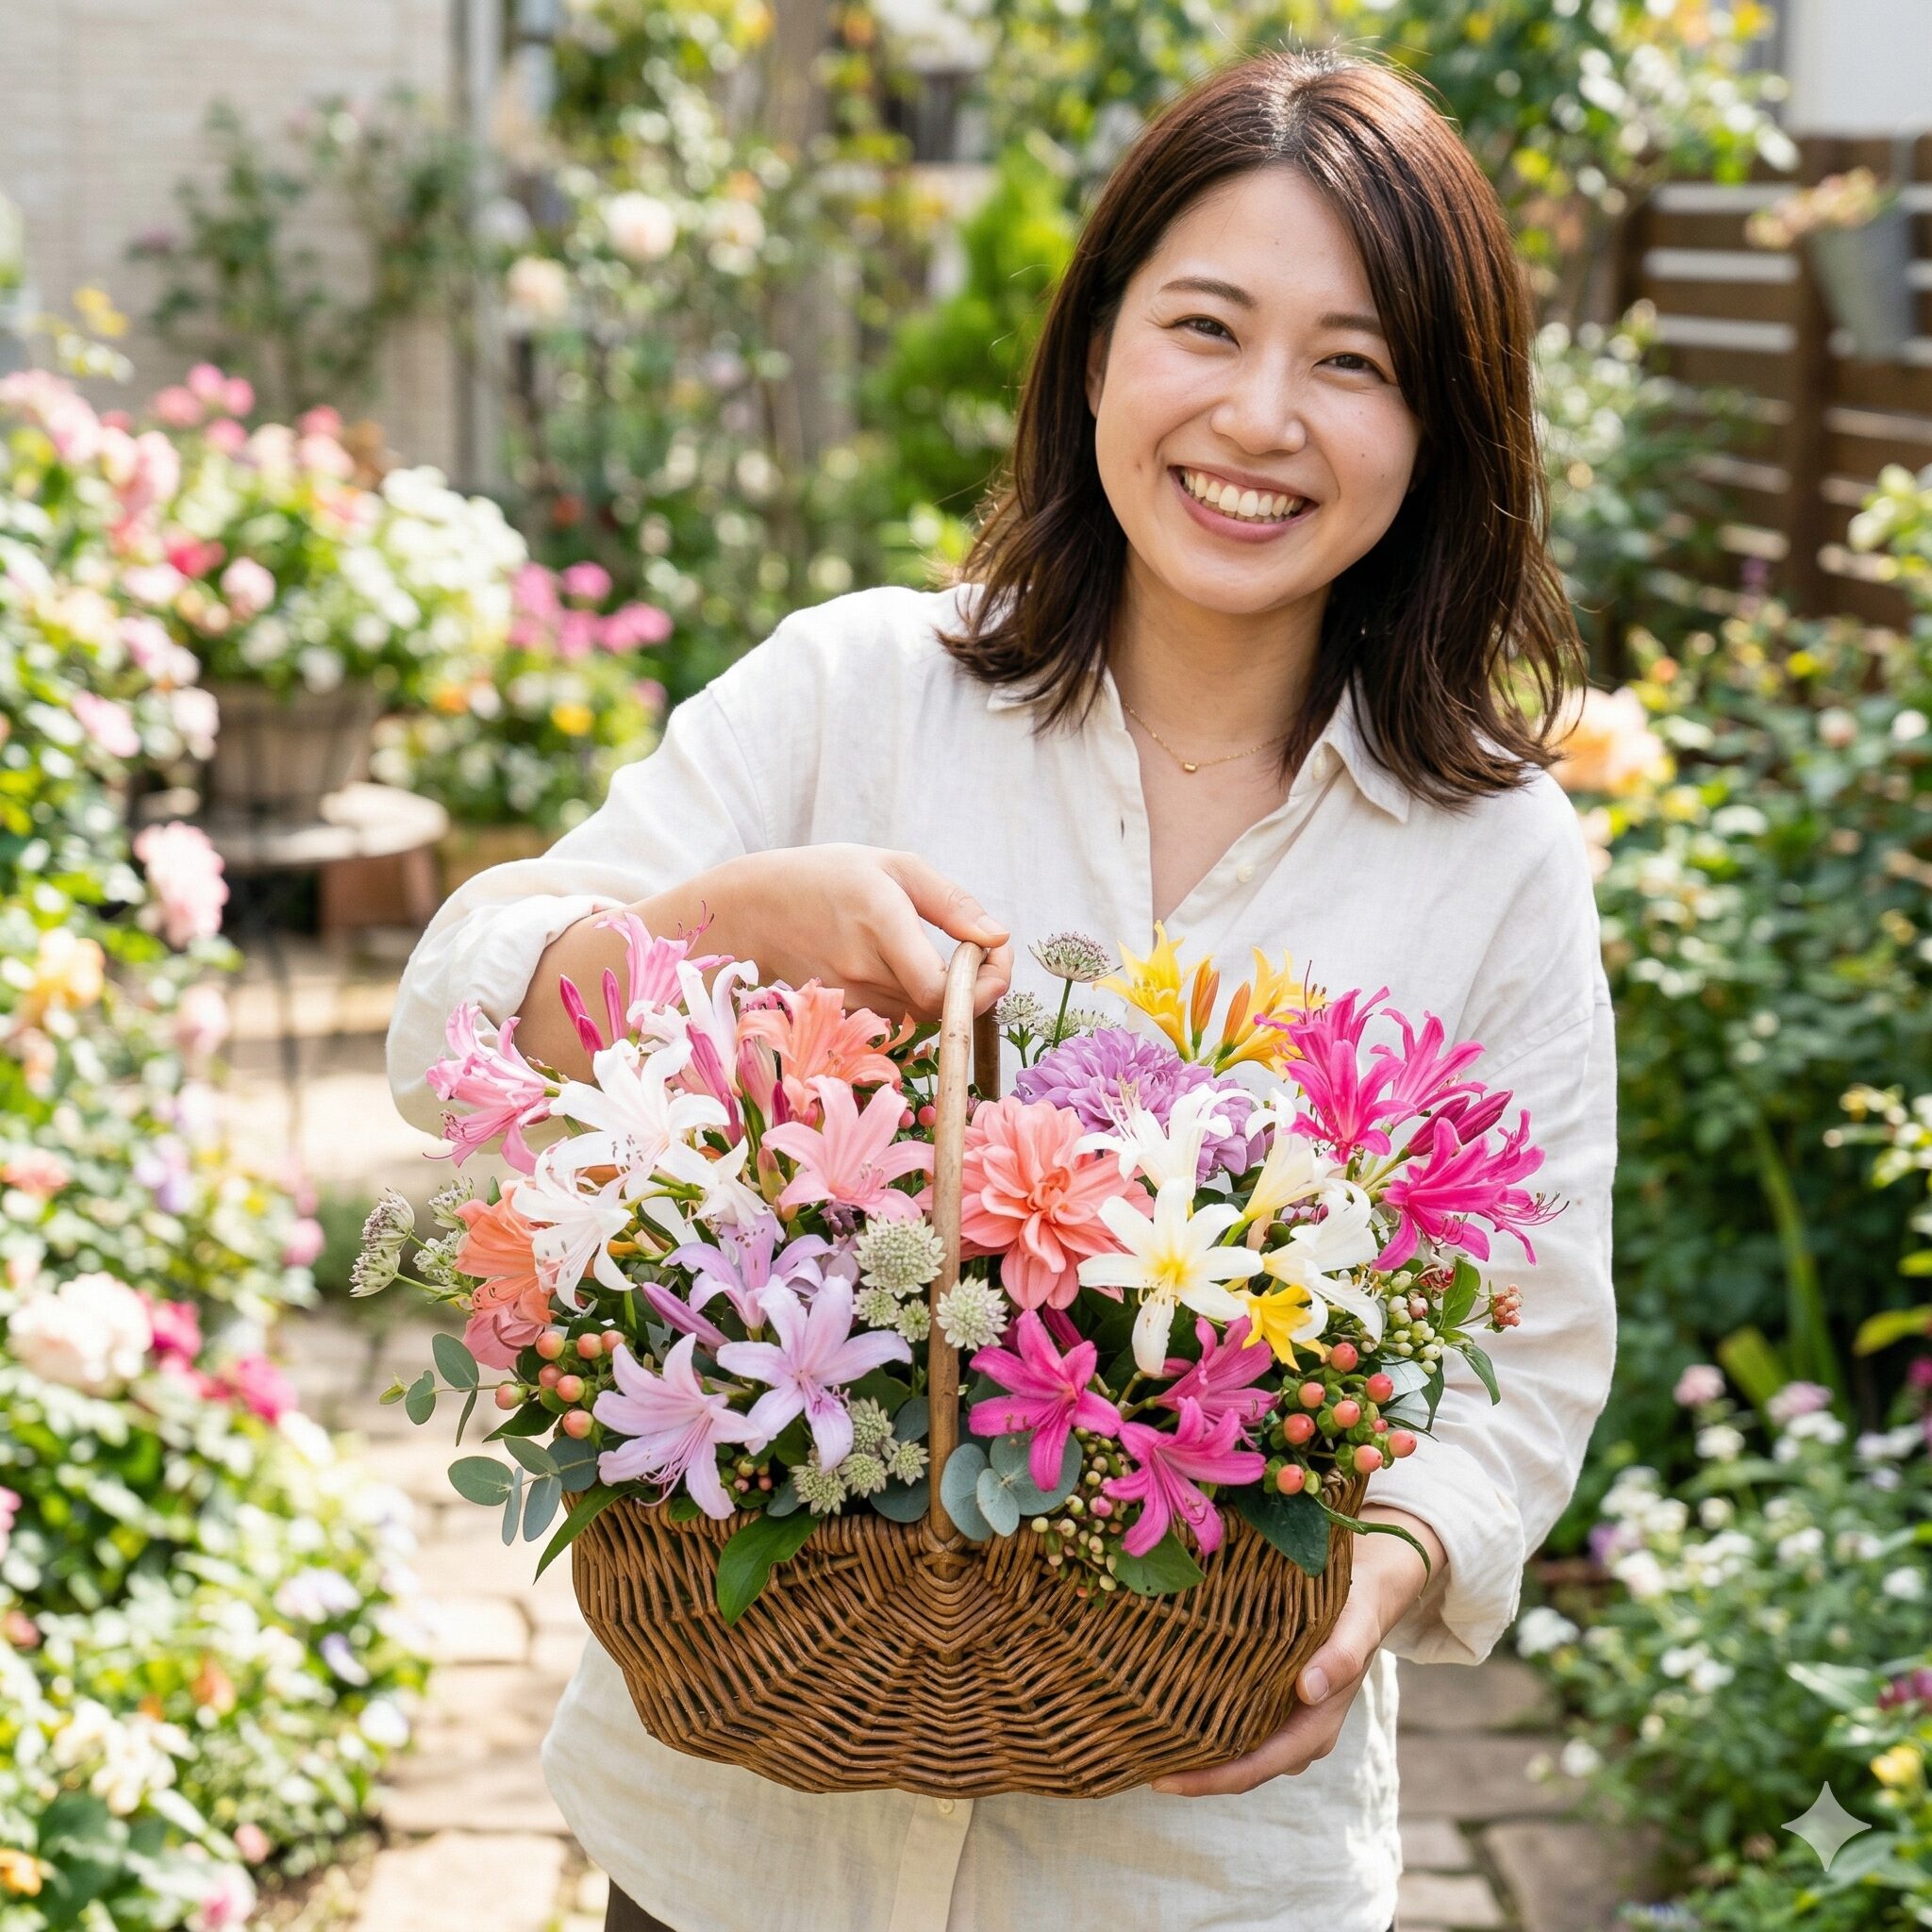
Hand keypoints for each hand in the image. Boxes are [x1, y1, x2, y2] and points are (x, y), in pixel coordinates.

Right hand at [705, 845, 1012, 1023]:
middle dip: (975, 986)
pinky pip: (896, 1014)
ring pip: (921, 1014)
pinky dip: (915, 996)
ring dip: (946, 992)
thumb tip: (998, 938)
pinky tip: (907, 965)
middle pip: (939, 1007)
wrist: (754, 908)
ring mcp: (848, 998)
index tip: (996, 960)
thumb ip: (952, 903)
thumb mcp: (894, 866)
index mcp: (880, 922)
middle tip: (982, 954)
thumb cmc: (828, 876)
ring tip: (943, 954)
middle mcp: (862, 969)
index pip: (939, 989)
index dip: (980, 988)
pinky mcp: (841, 1012)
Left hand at [1149, 1506, 1445, 1796]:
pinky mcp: (1271, 1696)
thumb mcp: (1356, 1626)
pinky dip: (1203, 1721)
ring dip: (1194, 1748)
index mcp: (1316, 1727)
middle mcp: (1297, 1732)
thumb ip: (1340, 1658)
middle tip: (1135, 1761)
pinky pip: (1233, 1720)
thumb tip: (1308, 1689)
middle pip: (1238, 1767)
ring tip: (1142, 1737)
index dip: (1210, 1780)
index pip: (1256, 1767)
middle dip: (1190, 1771)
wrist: (1369, 1590)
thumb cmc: (1358, 1608)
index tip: (1163, 1779)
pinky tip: (1166, 1704)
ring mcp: (1283, 1718)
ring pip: (1233, 1747)